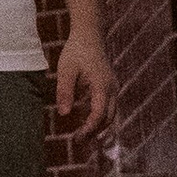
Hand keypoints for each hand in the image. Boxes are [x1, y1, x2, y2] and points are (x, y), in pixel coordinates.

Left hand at [55, 29, 114, 143]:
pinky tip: (89, 122)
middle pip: (108, 118)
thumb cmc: (76, 50)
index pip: (99, 114)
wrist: (89, 34)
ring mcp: (113, 87)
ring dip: (99, 127)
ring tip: (84, 136)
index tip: (77, 138)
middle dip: (95, 132)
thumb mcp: (65, 70)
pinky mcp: (111, 86)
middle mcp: (112, 88)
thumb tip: (63, 114)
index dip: (89, 129)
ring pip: (111, 114)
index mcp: (102, 86)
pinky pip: (109, 107)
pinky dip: (101, 117)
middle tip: (78, 141)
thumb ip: (65, 91)